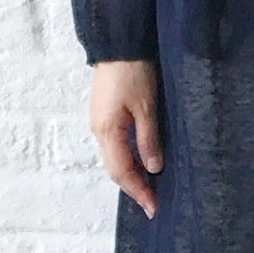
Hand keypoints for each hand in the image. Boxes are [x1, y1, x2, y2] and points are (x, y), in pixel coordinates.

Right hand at [90, 60, 162, 219]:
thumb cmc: (133, 72)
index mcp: (107, 131)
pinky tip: (141, 162)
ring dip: (131, 175)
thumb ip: (149, 139)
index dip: (138, 191)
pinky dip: (128, 159)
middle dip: (134, 188)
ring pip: (114, 158)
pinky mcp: (106, 114)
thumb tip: (153, 168)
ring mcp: (100, 122)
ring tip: (149, 189)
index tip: (154, 207)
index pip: (122, 171)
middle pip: (115, 169)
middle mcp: (99, 131)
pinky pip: (116, 146)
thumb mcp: (146, 106)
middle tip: (153, 204)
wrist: (119, 44)